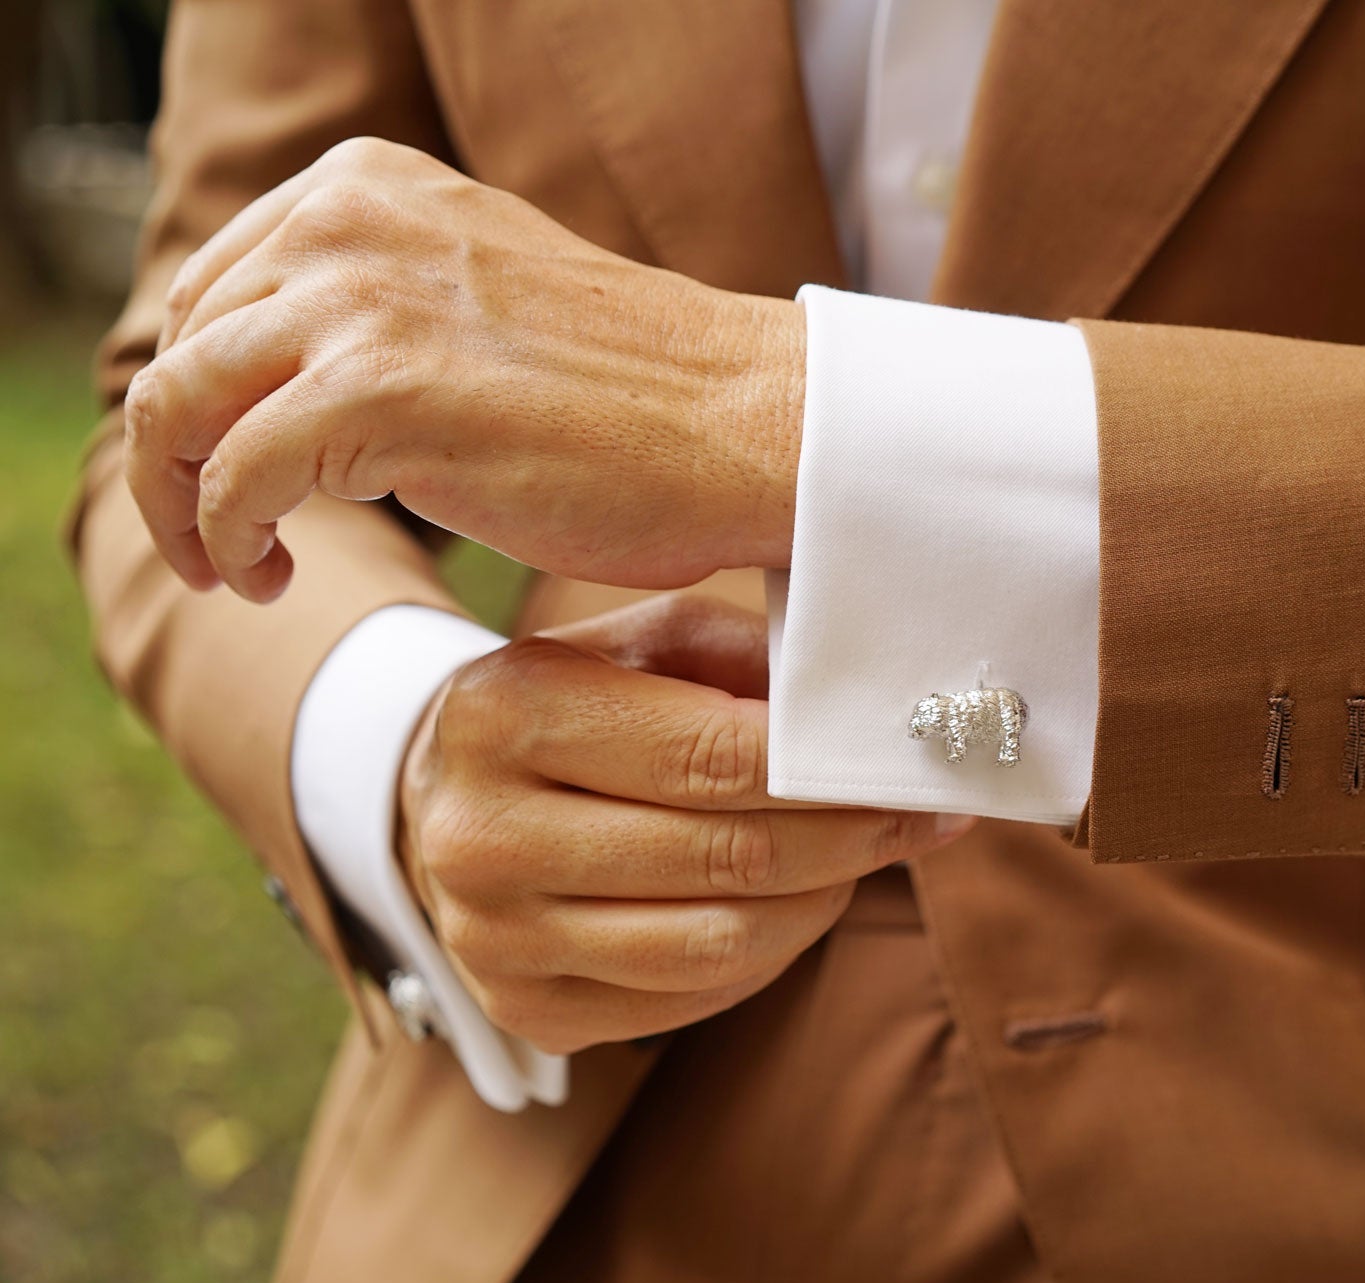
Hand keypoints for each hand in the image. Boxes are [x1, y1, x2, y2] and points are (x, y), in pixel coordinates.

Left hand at [123, 136, 804, 602]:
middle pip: (183, 348)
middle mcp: (346, 223)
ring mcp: (358, 303)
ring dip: (182, 505)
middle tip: (227, 538)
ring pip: (177, 408)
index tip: (234, 466)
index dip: (205, 392)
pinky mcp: (375, 398)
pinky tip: (270, 579)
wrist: (752, 426)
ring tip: (236, 568)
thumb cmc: (649, 393)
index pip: (215, 288)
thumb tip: (299, 379)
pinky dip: (228, 541)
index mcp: (370, 186)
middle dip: (179, 455)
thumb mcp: (486, 299)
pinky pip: (233, 481)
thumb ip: (392, 305)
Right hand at [397, 593, 970, 1054]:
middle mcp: (482, 835)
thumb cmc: (577, 697)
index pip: (710, 756)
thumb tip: (874, 710)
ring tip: (865, 855)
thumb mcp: (644, 641)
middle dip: (851, 837)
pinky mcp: (527, 1012)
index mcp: (506, 713)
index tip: (912, 762)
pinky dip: (771, 951)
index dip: (830, 769)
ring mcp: (495, 939)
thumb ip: (749, 660)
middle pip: (725, 856)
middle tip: (924, 815)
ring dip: (823, 900)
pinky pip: (694, 996)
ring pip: (720, 943)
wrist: (446, 795)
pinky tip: (797, 902)